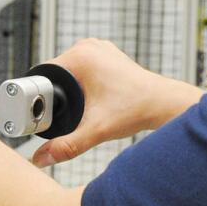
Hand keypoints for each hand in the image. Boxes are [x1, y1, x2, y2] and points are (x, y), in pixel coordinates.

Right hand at [32, 39, 204, 166]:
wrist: (165, 104)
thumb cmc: (137, 109)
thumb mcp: (95, 130)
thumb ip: (66, 146)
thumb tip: (41, 158)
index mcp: (80, 56)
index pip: (43, 75)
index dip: (41, 97)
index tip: (49, 112)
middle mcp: (88, 47)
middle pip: (55, 74)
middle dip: (56, 95)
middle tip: (71, 112)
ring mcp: (99, 49)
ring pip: (68, 72)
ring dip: (68, 89)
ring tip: (82, 106)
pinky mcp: (107, 55)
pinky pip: (83, 68)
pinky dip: (82, 83)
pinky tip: (90, 97)